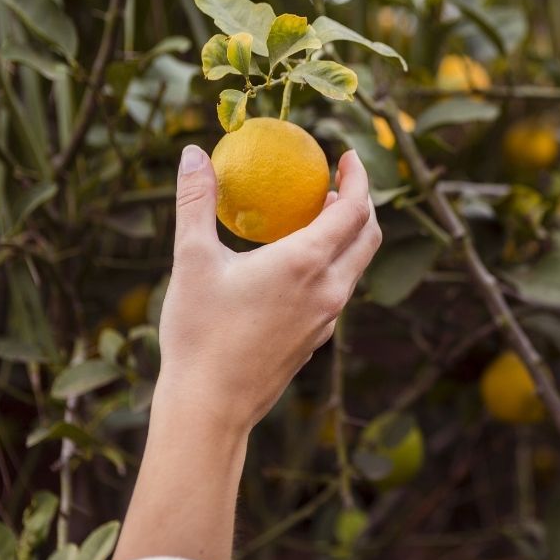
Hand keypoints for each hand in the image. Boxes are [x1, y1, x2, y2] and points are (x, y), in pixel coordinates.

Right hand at [155, 144, 381, 434]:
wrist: (211, 407)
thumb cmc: (199, 332)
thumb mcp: (191, 260)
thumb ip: (196, 201)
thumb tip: (194, 152)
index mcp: (308, 263)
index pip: (357, 209)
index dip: (359, 177)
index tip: (347, 156)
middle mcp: (330, 289)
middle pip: (368, 236)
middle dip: (363, 204)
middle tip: (337, 183)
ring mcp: (328, 318)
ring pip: (356, 265)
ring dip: (348, 235)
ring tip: (318, 216)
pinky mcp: (317, 338)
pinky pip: (338, 290)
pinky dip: (332, 264)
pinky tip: (296, 264)